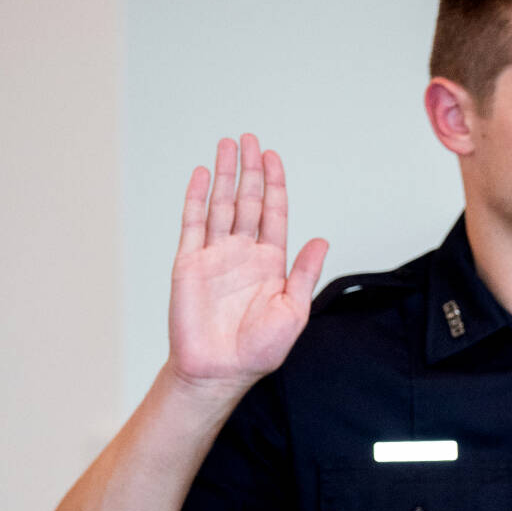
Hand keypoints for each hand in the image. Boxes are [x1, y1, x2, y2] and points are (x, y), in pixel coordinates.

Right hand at [166, 134, 327, 390]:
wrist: (220, 371)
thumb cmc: (258, 350)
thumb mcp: (294, 311)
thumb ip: (305, 273)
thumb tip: (322, 240)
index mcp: (270, 263)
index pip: (273, 213)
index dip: (275, 185)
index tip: (274, 157)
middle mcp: (243, 254)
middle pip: (247, 201)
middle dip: (250, 170)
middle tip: (251, 139)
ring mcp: (214, 255)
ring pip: (220, 205)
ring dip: (224, 175)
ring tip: (228, 145)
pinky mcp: (189, 263)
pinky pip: (192, 223)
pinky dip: (196, 197)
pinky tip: (202, 174)